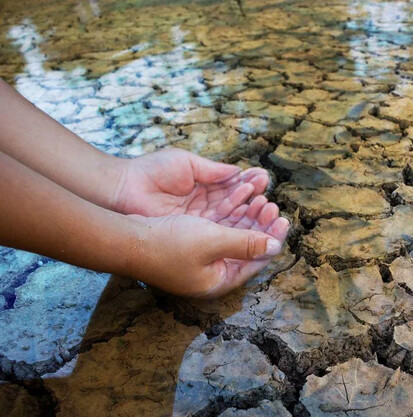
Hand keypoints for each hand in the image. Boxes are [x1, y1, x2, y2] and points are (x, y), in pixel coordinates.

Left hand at [113, 148, 270, 222]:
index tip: (264, 179)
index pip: (233, 188)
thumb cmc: (150, 172)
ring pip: (231, 221)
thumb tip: (239, 172)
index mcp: (203, 187)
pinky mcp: (192, 235)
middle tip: (269, 199)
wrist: (123, 189)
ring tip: (265, 206)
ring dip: (249, 215)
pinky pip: (218, 232)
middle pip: (236, 207)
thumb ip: (214, 171)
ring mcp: (198, 223)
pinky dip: (235, 226)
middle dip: (255, 203)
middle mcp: (204, 207)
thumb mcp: (187, 164)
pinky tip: (250, 219)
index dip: (249, 185)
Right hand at [130, 212, 289, 297]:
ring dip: (246, 217)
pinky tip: (238, 199)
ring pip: (233, 236)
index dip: (272, 239)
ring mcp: (200, 261)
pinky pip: (218, 229)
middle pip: (246, 248)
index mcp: (219, 281)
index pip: (256, 261)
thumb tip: (276, 246)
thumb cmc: (167, 244)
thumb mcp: (213, 241)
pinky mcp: (189, 246)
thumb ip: (246, 243)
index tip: (284, 219)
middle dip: (260, 225)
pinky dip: (229, 215)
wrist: (125, 239)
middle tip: (272, 205)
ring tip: (259, 198)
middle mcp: (211, 273)